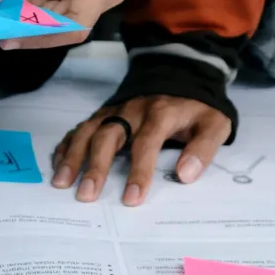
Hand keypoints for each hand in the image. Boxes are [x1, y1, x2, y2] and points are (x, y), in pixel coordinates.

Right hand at [54, 96, 232, 205]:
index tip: (132, 199)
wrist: (182, 74)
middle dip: (95, 167)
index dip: (139, 171)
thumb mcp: (215, 124)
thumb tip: (185, 175)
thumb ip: (203, 148)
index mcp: (160, 113)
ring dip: (73, 157)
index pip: (146, 142)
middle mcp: (132, 110)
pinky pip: (80, 128)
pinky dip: (67, 146)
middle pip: (108, 136)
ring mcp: (114, 111)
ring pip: (88, 131)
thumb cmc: (197, 108)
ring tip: (61, 183)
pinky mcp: (103, 113)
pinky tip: (58, 166)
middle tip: (87, 196)